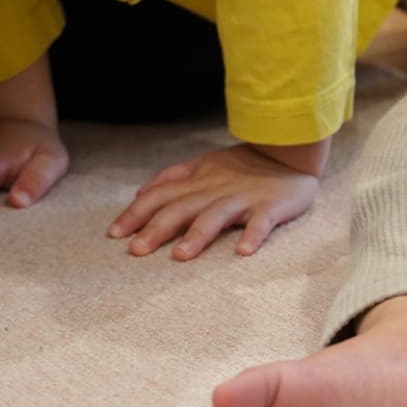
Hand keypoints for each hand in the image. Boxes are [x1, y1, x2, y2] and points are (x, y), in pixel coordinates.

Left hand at [108, 143, 319, 259]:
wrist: (291, 151)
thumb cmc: (244, 164)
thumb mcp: (204, 163)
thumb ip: (172, 177)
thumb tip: (140, 193)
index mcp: (198, 180)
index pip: (160, 195)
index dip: (136, 213)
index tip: (115, 234)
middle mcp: (216, 189)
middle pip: (182, 208)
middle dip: (157, 228)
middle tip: (137, 251)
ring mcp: (244, 198)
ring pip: (217, 215)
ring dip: (198, 234)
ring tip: (181, 255)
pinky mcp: (271, 207)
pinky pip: (262, 222)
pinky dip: (253, 235)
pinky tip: (243, 251)